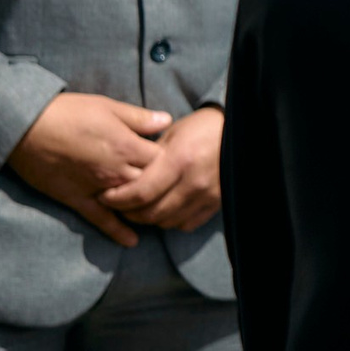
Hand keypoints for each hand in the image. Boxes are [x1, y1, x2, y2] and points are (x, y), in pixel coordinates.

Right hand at [6, 92, 170, 246]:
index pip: (162, 161)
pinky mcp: (77, 200)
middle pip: (151, 185)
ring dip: (144, 207)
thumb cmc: (68, 112)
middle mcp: (115, 171)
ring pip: (131, 204)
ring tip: (156, 209)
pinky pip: (101, 220)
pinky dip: (118, 232)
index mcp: (126, 146)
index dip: (169, 160)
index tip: (169, 158)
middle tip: (167, 185)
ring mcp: (97, 188)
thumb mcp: (108, 107)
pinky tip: (132, 242)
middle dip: (160, 185)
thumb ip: (139, 118)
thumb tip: (167, 120)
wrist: (26, 128)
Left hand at [99, 106, 225, 232]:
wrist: (244, 130)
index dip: (117, 199)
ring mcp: (207, 195)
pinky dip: (171, 220)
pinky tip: (166, 208)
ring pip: (166, 222)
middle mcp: (193, 182)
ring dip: (149, 218)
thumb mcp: (173, 133)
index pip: (140, 193)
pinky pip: (186, 224)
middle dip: (128, 212)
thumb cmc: (203, 126)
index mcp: (179, 160)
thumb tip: (125, 174)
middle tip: (118, 204)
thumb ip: (150, 155)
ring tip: (141, 207)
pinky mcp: (217, 203)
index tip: (105, 196)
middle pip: (150, 213)